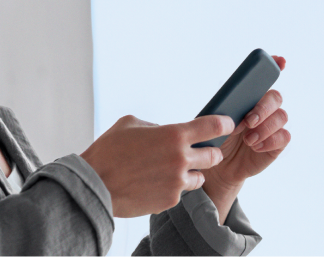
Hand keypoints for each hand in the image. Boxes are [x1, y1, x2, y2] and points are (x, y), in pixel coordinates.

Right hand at [81, 114, 233, 217]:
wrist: (95, 184)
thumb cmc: (108, 151)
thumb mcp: (129, 124)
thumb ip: (154, 126)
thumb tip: (165, 132)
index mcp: (173, 135)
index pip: (212, 127)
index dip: (224, 124)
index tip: (228, 124)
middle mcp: (180, 158)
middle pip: (214, 156)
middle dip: (209, 152)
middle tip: (200, 151)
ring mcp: (177, 182)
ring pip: (200, 177)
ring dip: (191, 173)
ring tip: (170, 171)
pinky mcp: (170, 200)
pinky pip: (180, 192)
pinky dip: (171, 187)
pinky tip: (153, 183)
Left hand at [203, 55, 291, 190]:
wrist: (217, 165)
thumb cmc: (214, 138)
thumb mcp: (212, 122)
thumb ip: (222, 112)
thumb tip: (233, 113)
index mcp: (247, 97)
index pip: (264, 77)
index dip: (274, 65)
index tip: (280, 60)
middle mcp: (263, 108)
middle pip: (275, 97)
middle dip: (263, 107)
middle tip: (249, 120)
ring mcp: (272, 125)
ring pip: (282, 116)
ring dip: (264, 127)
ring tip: (247, 139)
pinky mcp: (277, 143)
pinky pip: (284, 136)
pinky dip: (269, 141)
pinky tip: (255, 147)